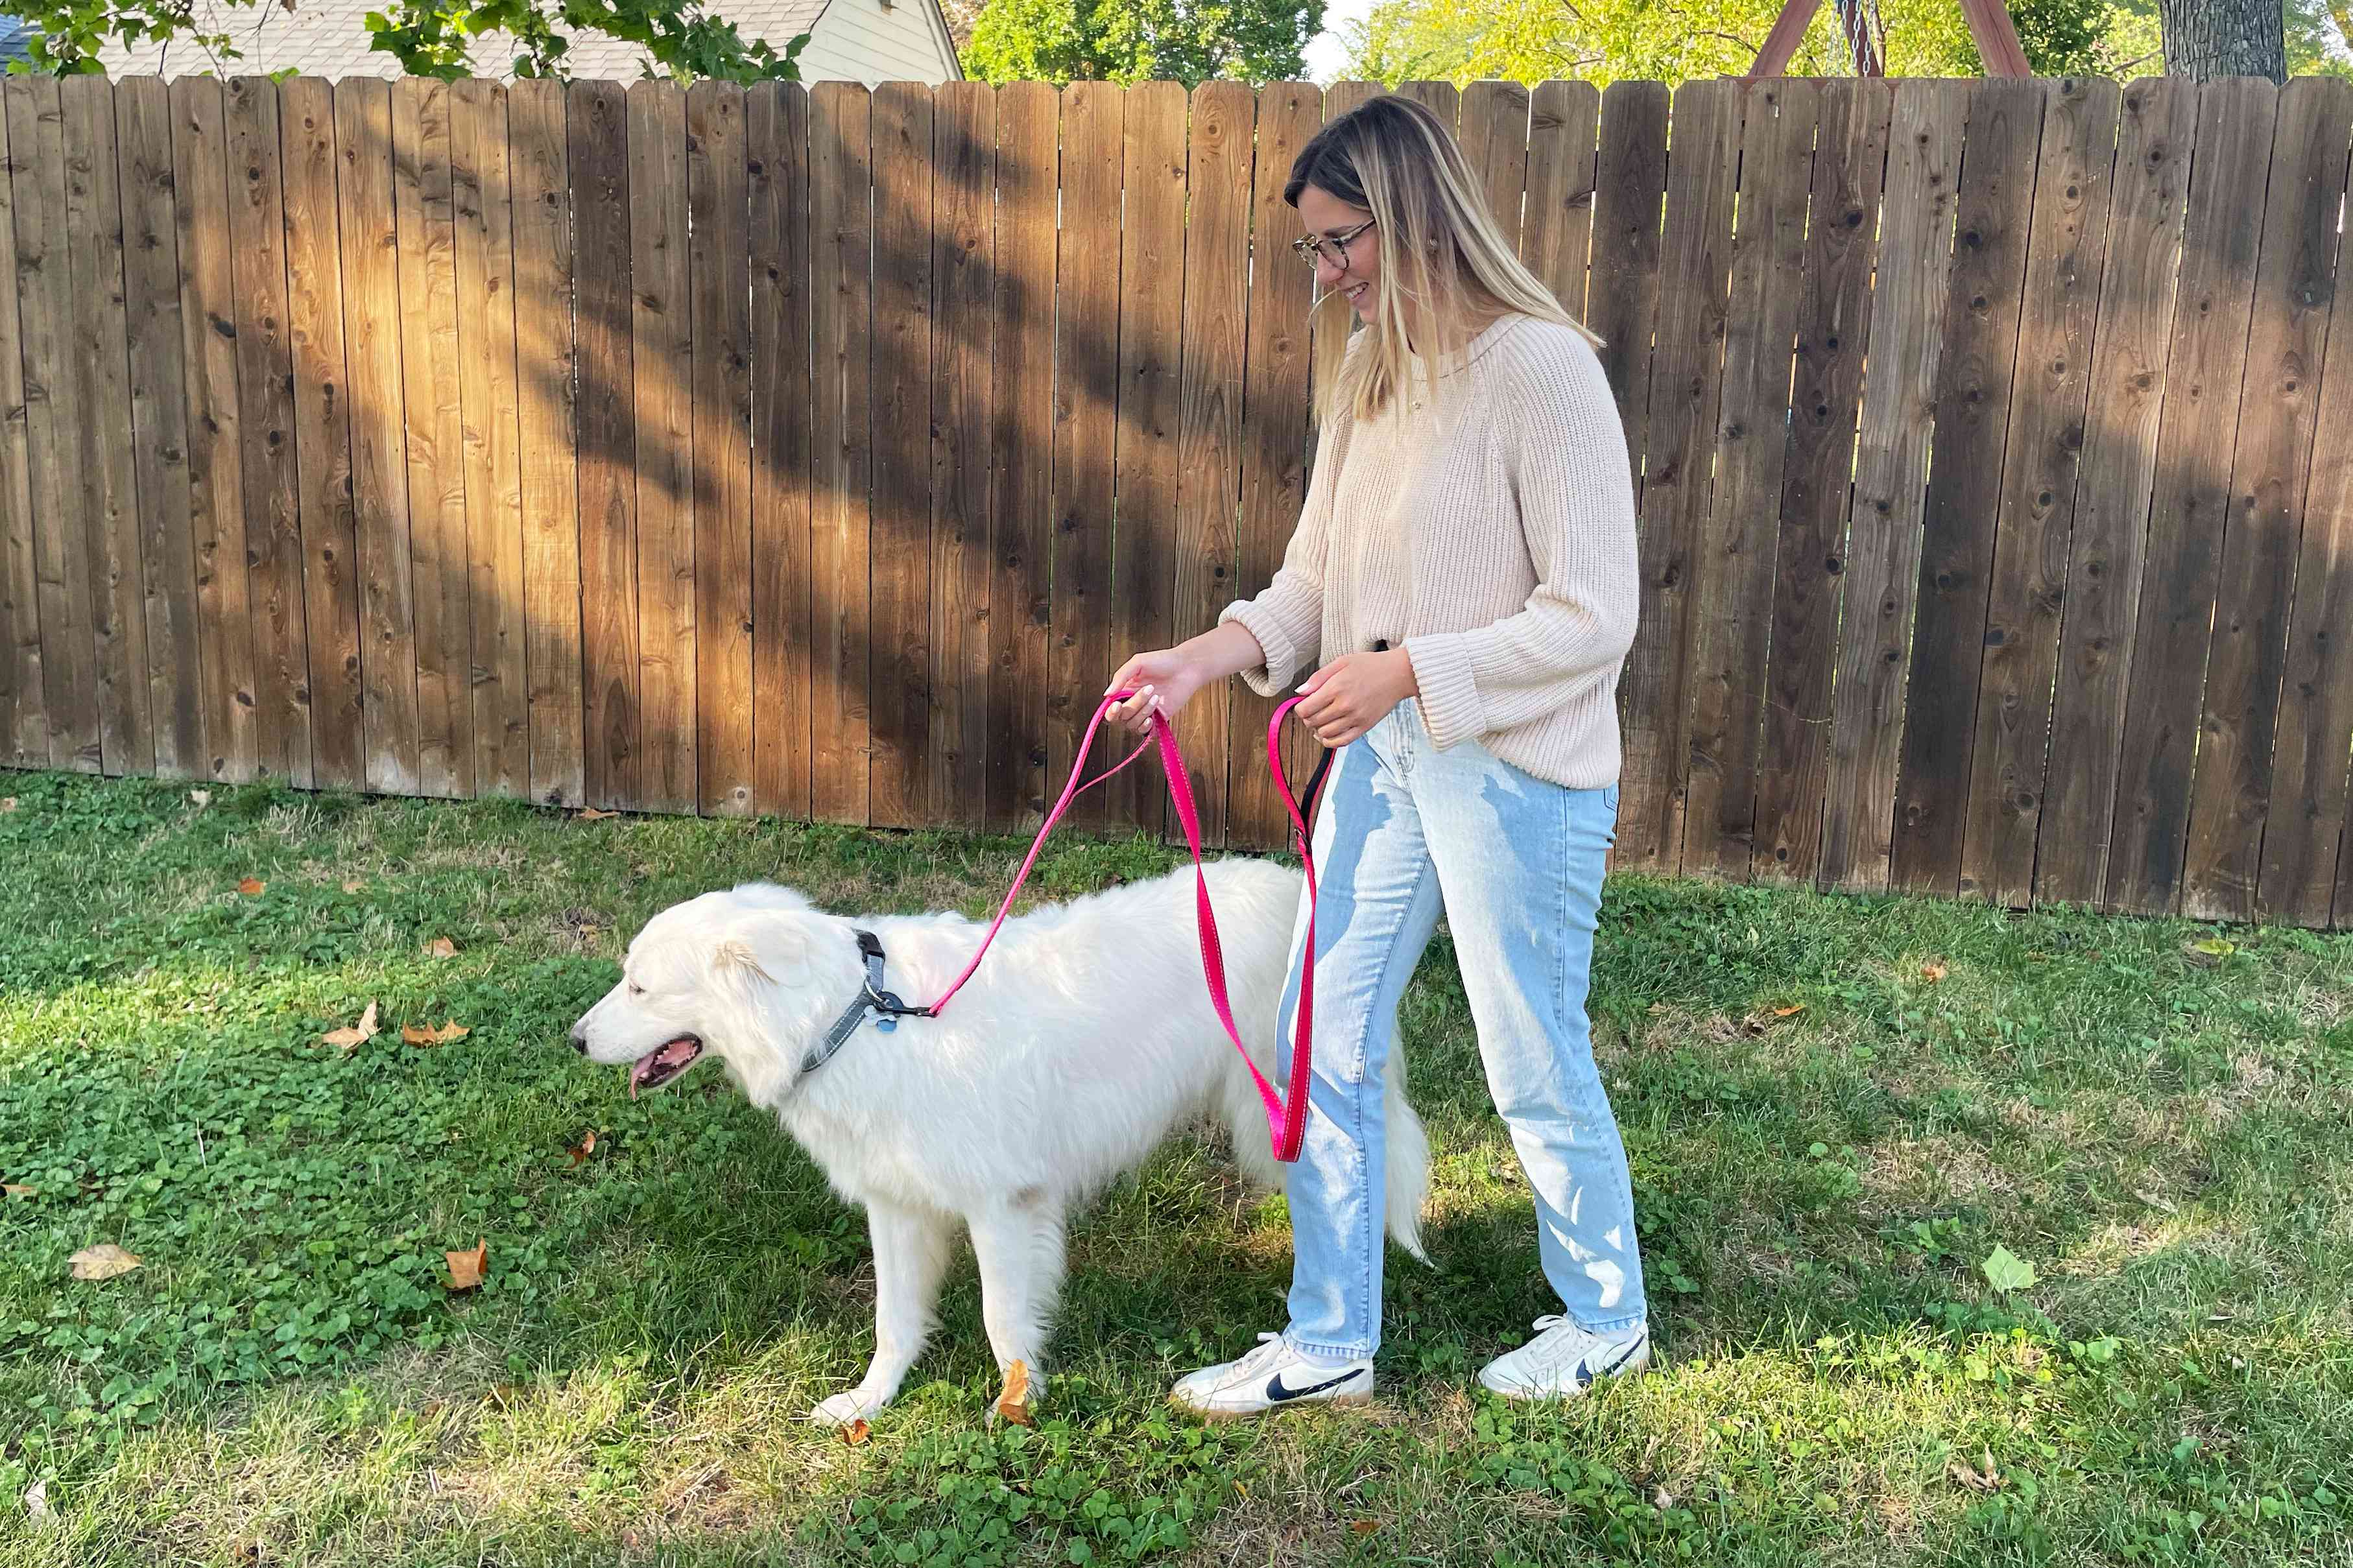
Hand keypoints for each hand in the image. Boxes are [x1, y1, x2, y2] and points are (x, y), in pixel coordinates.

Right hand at [1103, 647, 1207, 734]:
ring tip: (1157, 696)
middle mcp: (1133, 702)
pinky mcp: (1158, 718)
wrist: (1187, 667)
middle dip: (1134, 704)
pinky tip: (1152, 716)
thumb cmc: (1163, 661)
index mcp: (1124, 689)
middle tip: (1150, 689)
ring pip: (1133, 724)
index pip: (1111, 707)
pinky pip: (1145, 731)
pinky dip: (1145, 726)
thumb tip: (1107, 694)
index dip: (1111, 710)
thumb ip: (1120, 677)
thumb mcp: (1138, 662)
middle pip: (1123, 716)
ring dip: (1143, 711)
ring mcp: (1145, 711)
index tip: (1117, 705)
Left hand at [1294, 649, 1416, 748]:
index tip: (1305, 704)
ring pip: (1324, 734)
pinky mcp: (1364, 727)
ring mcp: (1355, 718)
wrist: (1398, 674)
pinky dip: (1330, 741)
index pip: (1305, 709)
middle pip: (1313, 722)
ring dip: (1318, 729)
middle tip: (1314, 711)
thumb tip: (1300, 692)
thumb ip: (1318, 677)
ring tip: (1322, 720)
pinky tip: (1328, 734)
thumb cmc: (1369, 665)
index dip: (1300, 708)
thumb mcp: (1341, 662)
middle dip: (1308, 718)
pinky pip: (1341, 742)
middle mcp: (1345, 705)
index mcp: (1336, 688)